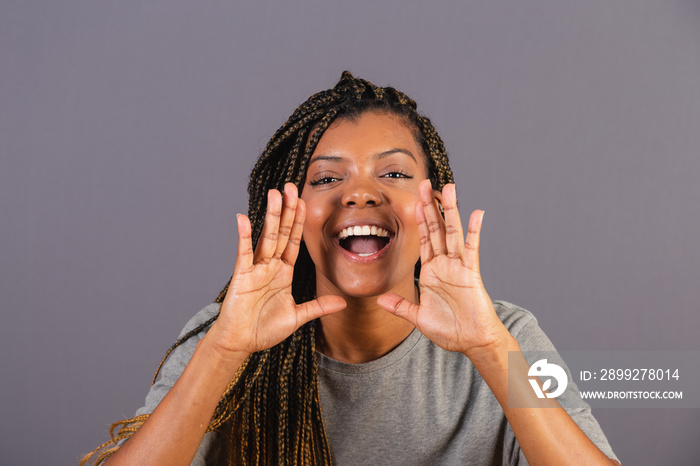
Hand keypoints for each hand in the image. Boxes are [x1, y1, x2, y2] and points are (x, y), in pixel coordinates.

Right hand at [207, 183, 345, 355]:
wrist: (241, 343)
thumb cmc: (264, 329)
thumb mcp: (297, 316)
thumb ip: (318, 307)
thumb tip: (343, 303)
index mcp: (283, 272)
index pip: (293, 241)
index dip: (299, 222)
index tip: (304, 201)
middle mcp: (270, 266)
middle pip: (281, 233)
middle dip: (287, 210)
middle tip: (291, 186)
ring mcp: (255, 269)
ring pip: (266, 238)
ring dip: (271, 216)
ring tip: (275, 194)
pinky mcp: (242, 277)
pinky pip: (243, 253)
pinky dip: (243, 237)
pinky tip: (243, 218)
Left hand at [377, 181, 508, 355]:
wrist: (472, 343)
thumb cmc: (450, 330)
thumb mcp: (419, 317)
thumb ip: (401, 307)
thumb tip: (381, 300)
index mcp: (431, 272)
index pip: (424, 239)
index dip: (420, 219)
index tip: (415, 200)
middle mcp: (445, 264)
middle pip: (437, 229)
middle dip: (429, 206)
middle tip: (424, 183)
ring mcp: (458, 266)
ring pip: (452, 232)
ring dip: (450, 210)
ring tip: (448, 188)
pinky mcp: (471, 273)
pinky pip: (471, 249)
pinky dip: (474, 231)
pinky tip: (476, 213)